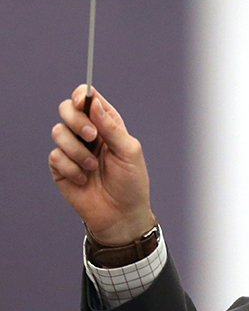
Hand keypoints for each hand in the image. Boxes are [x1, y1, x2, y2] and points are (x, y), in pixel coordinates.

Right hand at [49, 85, 155, 244]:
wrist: (121, 214)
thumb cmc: (131, 183)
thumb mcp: (129, 152)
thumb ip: (112, 127)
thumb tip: (95, 104)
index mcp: (107, 126)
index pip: (89, 100)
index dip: (83, 95)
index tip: (83, 100)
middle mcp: (88, 134)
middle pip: (67, 110)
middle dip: (76, 120)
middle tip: (91, 136)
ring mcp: (73, 150)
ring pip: (58, 132)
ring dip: (76, 150)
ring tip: (92, 167)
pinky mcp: (61, 167)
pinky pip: (55, 156)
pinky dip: (70, 168)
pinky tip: (83, 179)